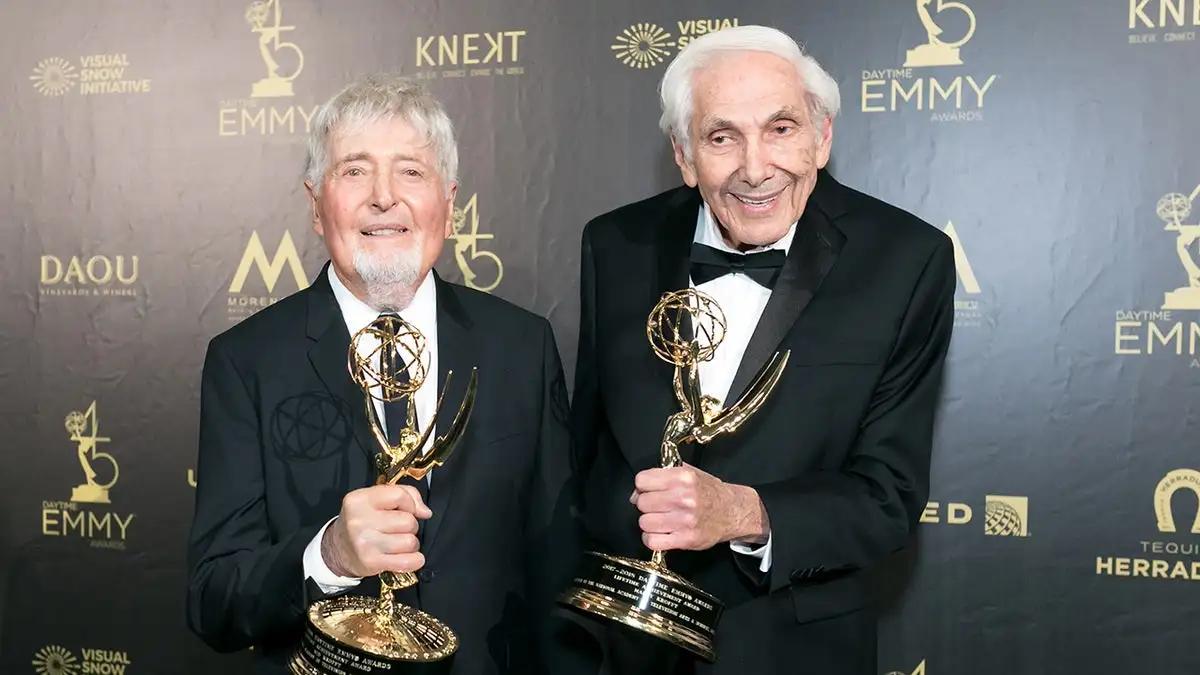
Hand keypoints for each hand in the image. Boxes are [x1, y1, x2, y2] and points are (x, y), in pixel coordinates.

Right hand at [321, 484, 431, 577]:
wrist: (337, 549)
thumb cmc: (361, 521)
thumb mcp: (374, 499)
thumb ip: (404, 494)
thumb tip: (425, 511)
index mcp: (359, 500)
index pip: (400, 496)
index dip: (411, 503)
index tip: (408, 510)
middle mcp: (359, 521)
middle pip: (408, 521)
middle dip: (410, 526)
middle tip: (398, 529)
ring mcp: (365, 543)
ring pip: (410, 541)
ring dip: (411, 544)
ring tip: (398, 543)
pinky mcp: (372, 562)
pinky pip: (409, 561)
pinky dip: (414, 560)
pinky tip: (406, 557)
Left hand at [631, 464, 769, 552]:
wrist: (733, 512)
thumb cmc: (710, 492)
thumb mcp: (691, 473)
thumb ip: (664, 474)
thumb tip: (638, 489)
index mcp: (683, 477)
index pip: (642, 480)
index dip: (642, 486)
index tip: (647, 490)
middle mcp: (684, 497)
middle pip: (642, 502)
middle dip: (645, 505)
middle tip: (655, 506)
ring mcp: (685, 520)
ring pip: (644, 522)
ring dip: (649, 523)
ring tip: (659, 520)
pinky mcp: (686, 539)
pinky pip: (653, 541)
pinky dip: (651, 539)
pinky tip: (659, 534)